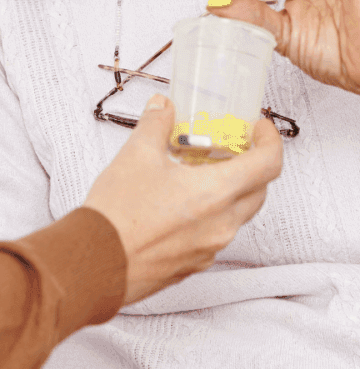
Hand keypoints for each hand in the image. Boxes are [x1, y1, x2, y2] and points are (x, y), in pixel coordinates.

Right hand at [84, 94, 282, 304]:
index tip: (259, 128)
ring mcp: (210, 248)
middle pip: (258, 191)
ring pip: (236, 214)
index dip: (270, 141)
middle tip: (228, 147)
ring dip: (227, 189)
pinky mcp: (194, 263)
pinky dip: (209, 213)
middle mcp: (222, 224)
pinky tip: (178, 201)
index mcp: (216, 193)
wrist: (97, 261)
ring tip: (196, 172)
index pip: (267, 165)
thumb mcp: (135, 155)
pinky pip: (215, 233)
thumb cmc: (119, 213)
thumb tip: (162, 106)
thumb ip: (155, 125)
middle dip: (250, 165)